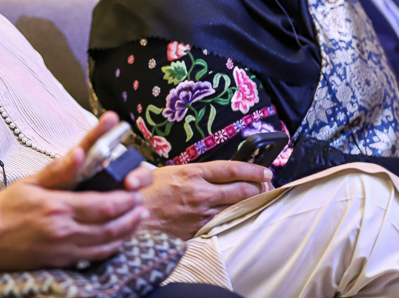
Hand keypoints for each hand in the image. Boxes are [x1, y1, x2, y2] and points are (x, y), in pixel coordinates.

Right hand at [0, 113, 148, 279]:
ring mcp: (65, 251)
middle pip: (112, 226)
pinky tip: (116, 240)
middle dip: (132, 216)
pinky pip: (95, 257)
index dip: (125, 200)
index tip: (134, 192)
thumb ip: (58, 169)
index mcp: (59, 207)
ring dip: (127, 233)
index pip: (104, 205)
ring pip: (108, 244)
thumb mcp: (29, 183)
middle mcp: (65, 232)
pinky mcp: (62, 264)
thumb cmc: (2, 211)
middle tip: (141, 206)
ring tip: (136, 221)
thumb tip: (80, 152)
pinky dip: (111, 248)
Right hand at [139, 161, 272, 239]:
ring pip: (236, 208)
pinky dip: (233, 217)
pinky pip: (223, 222)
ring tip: (257, 199)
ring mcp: (201, 213)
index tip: (265, 170)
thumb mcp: (172, 171)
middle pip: (242, 190)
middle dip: (259, 187)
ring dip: (249, 203)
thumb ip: (196, 173)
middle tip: (265, 185)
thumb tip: (219, 174)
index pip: (232, 169)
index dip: (253, 169)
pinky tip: (238, 214)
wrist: (133, 213)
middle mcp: (200, 193)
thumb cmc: (148, 190)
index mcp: (192, 173)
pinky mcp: (198, 229)